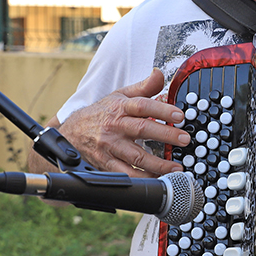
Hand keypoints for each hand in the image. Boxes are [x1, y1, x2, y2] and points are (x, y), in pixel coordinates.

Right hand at [56, 69, 189, 177]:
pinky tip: (157, 180)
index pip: (142, 106)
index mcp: (120, 108)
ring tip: (176, 167)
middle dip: (166, 135)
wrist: (72, 132)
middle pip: (142, 129)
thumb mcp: (119, 96)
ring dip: (158, 164)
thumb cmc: (101, 114)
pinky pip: (126, 173)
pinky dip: (142, 178)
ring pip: (136, 156)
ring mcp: (110, 146)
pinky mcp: (106, 163)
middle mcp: (115, 127)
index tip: (179, 115)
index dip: (162, 110)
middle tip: (184, 139)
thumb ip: (143, 87)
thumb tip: (159, 74)